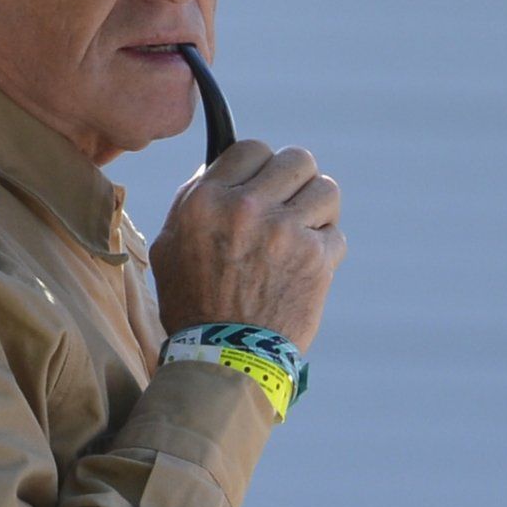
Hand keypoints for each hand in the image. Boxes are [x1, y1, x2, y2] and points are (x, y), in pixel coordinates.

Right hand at [149, 139, 343, 351]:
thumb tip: (219, 168)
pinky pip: (335, 235)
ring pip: (326, 190)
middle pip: (296, 160)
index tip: (262, 186)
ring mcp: (285, 232)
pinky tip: (309, 266)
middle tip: (291, 205)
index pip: (251, 148)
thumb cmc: (193, 305)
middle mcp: (247, 208)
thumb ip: (193, 201)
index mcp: (207, 199)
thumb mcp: (170, 246)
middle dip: (297, 180)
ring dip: (319, 210)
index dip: (260, 166)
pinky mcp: (315, 259)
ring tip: (306, 231)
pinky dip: (326, 250)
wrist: (224, 358)